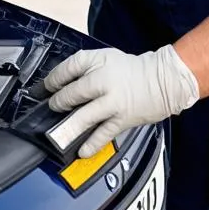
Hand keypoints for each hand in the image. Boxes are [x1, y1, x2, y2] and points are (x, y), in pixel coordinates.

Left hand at [42, 45, 199, 156]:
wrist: (162, 81)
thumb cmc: (131, 70)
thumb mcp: (105, 58)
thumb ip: (84, 69)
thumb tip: (62, 85)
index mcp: (97, 61)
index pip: (67, 68)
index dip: (53, 79)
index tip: (46, 87)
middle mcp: (103, 80)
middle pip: (73, 92)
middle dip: (58, 102)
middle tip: (53, 107)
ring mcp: (112, 101)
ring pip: (85, 115)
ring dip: (68, 125)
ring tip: (57, 134)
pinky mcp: (121, 119)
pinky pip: (102, 133)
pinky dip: (91, 144)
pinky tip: (81, 151)